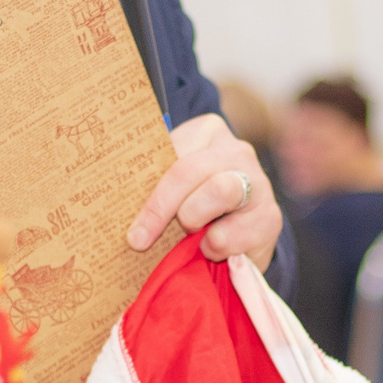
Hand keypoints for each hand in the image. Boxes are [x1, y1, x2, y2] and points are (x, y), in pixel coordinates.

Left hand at [126, 112, 280, 268]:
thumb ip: (151, 181)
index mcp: (207, 133)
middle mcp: (237, 151)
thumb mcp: (172, 186)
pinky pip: (236, 232)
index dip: (149, 195)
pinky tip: (212, 249)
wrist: (241, 235)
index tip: (132, 230)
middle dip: (163, 209)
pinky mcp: (270, 217)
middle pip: (190, 170)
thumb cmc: (194, 206)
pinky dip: (216, 246)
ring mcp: (258, 181)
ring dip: (194, 220)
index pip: (170, 154)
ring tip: (190, 237)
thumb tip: (111, 198)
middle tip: (141, 240)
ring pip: (220, 191)